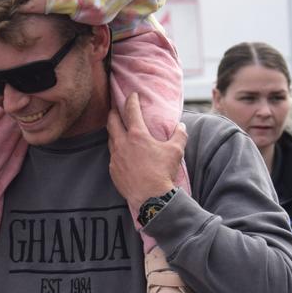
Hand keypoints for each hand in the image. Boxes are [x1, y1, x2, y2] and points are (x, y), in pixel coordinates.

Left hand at [107, 92, 185, 211]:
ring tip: (118, 130)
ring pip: (110, 139)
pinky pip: (112, 156)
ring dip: (114, 132)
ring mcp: (115, 157)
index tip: (132, 95)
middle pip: (112, 122)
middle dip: (113, 112)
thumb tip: (181, 125)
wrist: (151, 197)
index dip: (131, 100)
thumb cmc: (163, 172)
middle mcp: (122, 143)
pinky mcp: (113, 170)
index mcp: (137, 135)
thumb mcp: (176, 151)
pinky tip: (121, 153)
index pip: (131, 111)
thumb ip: (179, 135)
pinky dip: (116, 151)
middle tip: (115, 108)